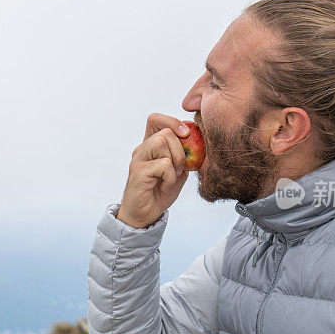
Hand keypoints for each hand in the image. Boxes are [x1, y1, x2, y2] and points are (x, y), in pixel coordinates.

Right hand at [116, 113, 191, 227]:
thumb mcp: (177, 170)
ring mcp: (138, 159)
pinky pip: (163, 164)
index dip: (172, 121)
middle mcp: (142, 149)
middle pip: (165, 131)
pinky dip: (170, 177)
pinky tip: (164, 186)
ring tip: (172, 176)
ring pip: (161, 142)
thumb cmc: (160, 192)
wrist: (145, 214)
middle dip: (180, 150)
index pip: (155, 119)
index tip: (186, 134)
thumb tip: (196, 144)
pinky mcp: (138, 171)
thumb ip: (184, 156)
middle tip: (179, 168)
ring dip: (175, 161)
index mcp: (150, 145)